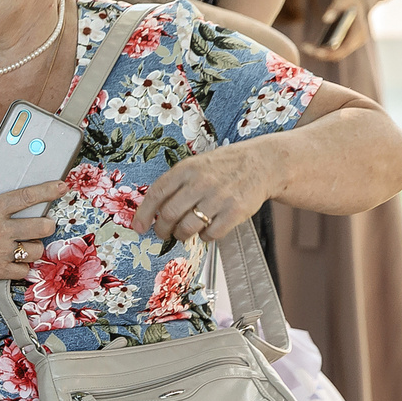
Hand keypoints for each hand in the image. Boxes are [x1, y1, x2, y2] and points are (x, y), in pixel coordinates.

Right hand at [0, 174, 63, 287]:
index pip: (28, 196)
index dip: (49, 190)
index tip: (61, 187)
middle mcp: (0, 230)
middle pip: (42, 226)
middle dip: (48, 224)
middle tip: (44, 223)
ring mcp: (0, 252)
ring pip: (36, 250)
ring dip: (35, 246)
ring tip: (27, 243)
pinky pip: (22, 270)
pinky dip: (21, 266)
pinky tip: (14, 260)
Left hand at [132, 141, 283, 246]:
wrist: (263, 163)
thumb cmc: (224, 166)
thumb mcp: (197, 165)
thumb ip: (176, 184)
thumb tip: (153, 212)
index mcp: (187, 169)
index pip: (157, 194)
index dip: (144, 214)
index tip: (139, 227)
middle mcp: (201, 182)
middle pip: (169, 215)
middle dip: (162, 229)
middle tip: (163, 233)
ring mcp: (219, 198)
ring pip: (187, 228)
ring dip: (181, 236)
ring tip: (183, 234)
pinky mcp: (235, 212)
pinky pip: (211, 234)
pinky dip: (204, 237)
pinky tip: (206, 231)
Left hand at [300, 0, 375, 63]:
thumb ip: (335, 8)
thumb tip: (325, 19)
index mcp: (360, 32)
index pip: (345, 48)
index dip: (330, 52)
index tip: (315, 51)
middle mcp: (358, 40)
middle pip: (339, 54)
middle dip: (322, 54)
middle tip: (306, 48)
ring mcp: (353, 42)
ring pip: (336, 54)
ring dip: (321, 53)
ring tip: (306, 48)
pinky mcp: (347, 42)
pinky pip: (335, 50)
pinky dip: (324, 50)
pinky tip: (311, 46)